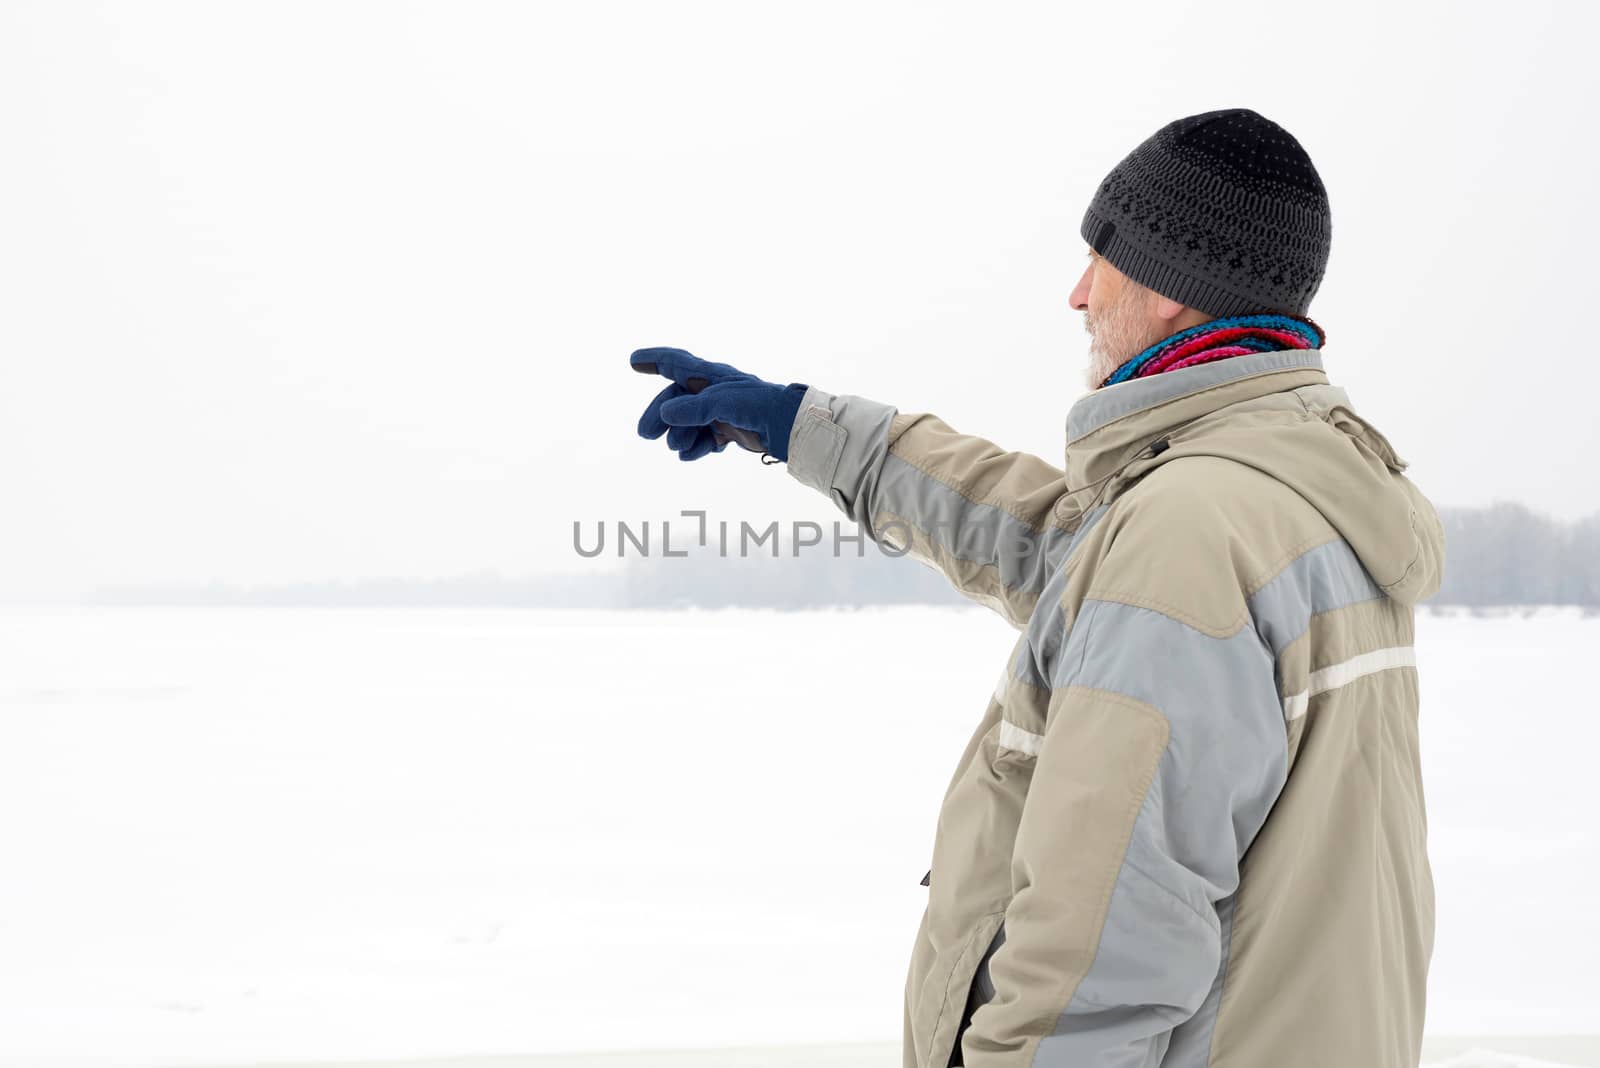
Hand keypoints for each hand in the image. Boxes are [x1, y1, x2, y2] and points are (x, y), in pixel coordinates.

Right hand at [630, 346, 808, 461]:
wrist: (787, 427)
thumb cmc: (758, 405)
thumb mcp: (722, 403)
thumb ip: (693, 409)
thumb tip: (665, 414)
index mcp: (709, 376)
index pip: (675, 362)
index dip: (653, 359)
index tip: (633, 361)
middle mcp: (711, 392)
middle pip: (673, 401)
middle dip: (658, 416)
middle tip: (644, 434)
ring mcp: (719, 412)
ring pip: (686, 423)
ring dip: (678, 435)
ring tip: (679, 447)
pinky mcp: (728, 431)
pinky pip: (702, 439)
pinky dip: (696, 447)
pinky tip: (692, 455)